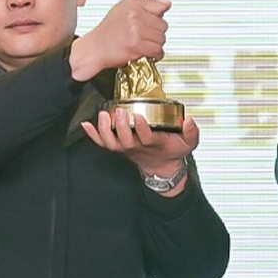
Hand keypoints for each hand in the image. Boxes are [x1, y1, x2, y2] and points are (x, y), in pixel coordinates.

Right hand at [70, 0, 170, 81]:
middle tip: (147, 36)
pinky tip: (148, 52)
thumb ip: (145, 5)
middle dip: (157, 32)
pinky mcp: (137, 45)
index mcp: (132, 4)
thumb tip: (166, 4)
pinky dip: (156, 54)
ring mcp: (136, 30)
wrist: (94, 49)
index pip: (160, 6)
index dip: (159, 16)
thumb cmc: (106, 33)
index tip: (157, 20)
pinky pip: (157, 49)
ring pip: (161, 38)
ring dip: (156, 44)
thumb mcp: (122, 10)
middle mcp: (134, 15)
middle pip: (162, 24)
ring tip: (146, 44)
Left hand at [81, 110, 198, 190]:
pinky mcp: (117, 147)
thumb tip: (190, 120)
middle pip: (125, 140)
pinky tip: (86, 125)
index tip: (140, 116)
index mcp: (154, 144)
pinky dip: (93, 135)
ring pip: (111, 143)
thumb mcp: (188, 143)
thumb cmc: (172, 150)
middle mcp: (137, 146)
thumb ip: (192, 132)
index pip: (147, 138)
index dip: (143, 128)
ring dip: (104, 130)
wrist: (160, 166)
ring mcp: (125, 148)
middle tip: (120, 111)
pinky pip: (102, 143)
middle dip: (121, 126)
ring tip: (103, 115)